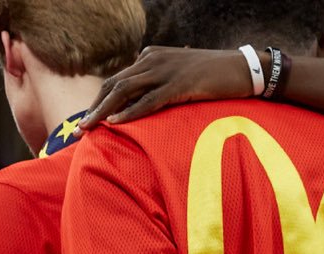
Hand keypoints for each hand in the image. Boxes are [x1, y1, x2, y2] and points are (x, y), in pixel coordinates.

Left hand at [76, 46, 254, 134]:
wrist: (242, 69)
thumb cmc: (212, 75)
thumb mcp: (179, 73)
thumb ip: (158, 82)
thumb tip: (140, 103)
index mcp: (151, 56)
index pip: (118, 78)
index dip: (100, 99)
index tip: (89, 117)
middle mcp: (153, 60)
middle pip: (115, 84)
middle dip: (96, 106)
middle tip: (80, 127)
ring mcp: (166, 71)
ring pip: (125, 91)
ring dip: (104, 110)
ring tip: (90, 127)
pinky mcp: (179, 84)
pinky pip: (148, 100)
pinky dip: (130, 113)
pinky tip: (115, 123)